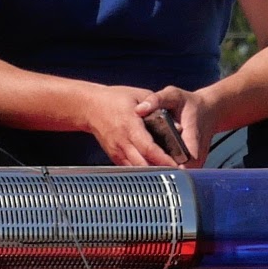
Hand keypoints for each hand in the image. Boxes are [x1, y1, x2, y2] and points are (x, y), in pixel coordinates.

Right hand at [80, 86, 198, 169]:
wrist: (89, 107)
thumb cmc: (115, 99)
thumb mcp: (139, 95)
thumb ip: (159, 108)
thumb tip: (178, 127)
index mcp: (130, 125)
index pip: (148, 147)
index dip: (163, 159)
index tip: (176, 165)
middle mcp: (122, 141)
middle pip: (143, 163)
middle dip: (161, 170)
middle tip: (178, 173)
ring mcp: (117, 150)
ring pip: (137, 169)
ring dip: (152, 173)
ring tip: (169, 173)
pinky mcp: (114, 156)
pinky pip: (130, 168)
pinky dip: (142, 171)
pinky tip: (154, 170)